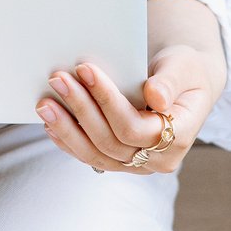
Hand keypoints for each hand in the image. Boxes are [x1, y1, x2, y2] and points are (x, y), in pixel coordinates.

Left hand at [33, 43, 222, 173]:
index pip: (134, 127)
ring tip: (44, 103)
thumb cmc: (185, 71)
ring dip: (67, 129)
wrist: (185, 84)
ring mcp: (137, 164)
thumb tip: (155, 97)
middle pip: (110, 141)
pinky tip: (50, 123)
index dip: (107, 100)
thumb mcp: (185, 67)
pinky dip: (68, 140)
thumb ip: (170, 81)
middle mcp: (158, 158)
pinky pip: (90, 156)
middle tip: (57, 78)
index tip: (85, 69)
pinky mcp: (120, 160)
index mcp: (178, 137)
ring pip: (96, 154)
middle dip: (81, 108)